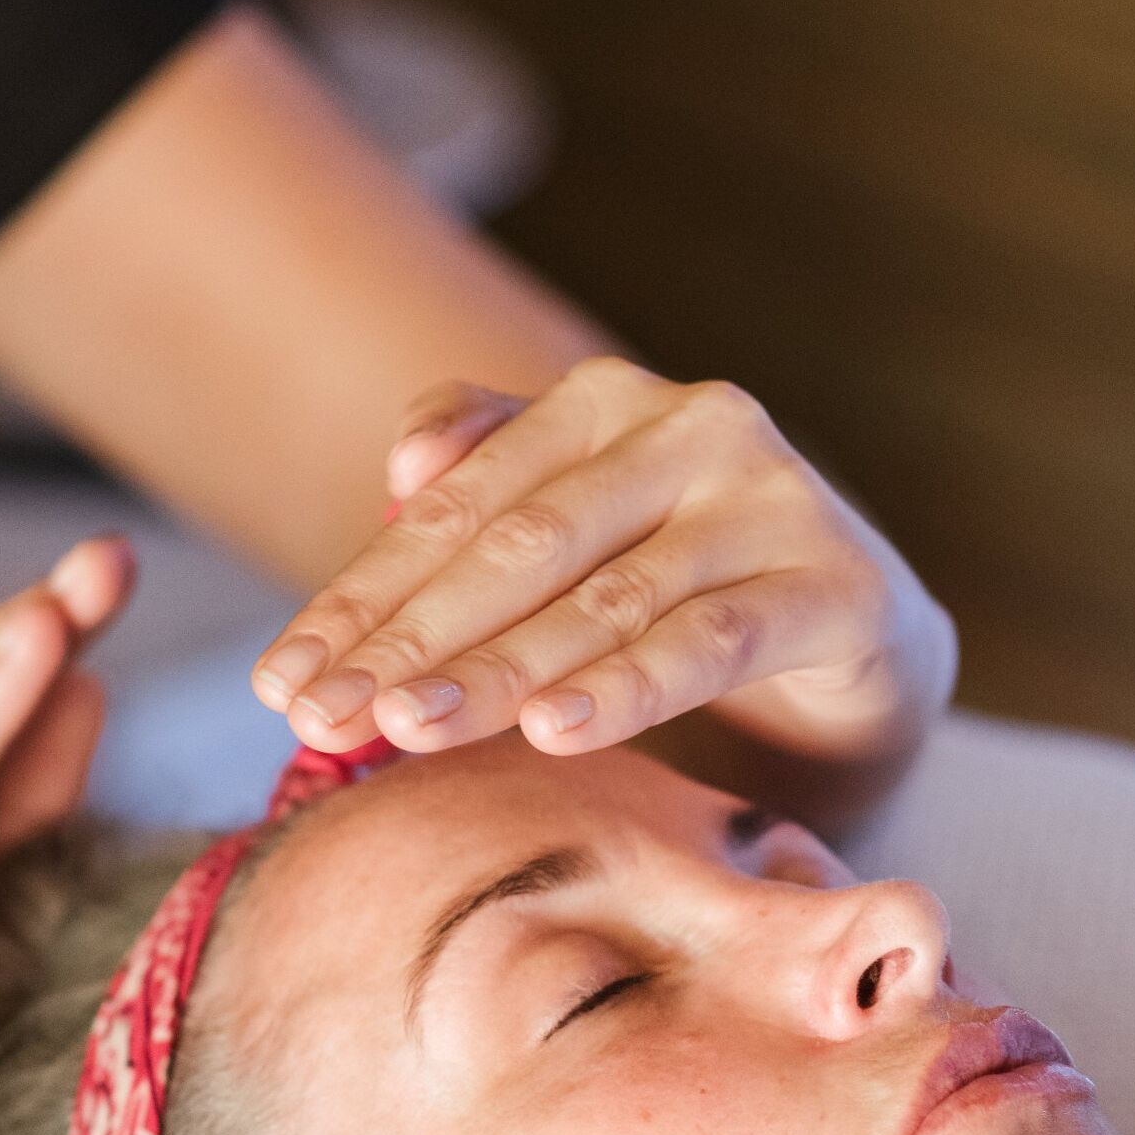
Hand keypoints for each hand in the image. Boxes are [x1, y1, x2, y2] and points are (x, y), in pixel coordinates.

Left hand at [250, 357, 954, 762]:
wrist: (855, 635)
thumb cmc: (684, 586)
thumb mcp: (576, 535)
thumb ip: (487, 482)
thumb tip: (400, 466)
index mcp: (601, 405)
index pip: (455, 510)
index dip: (358, 600)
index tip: (279, 683)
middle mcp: (688, 428)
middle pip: (518, 549)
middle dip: (407, 641)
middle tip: (319, 717)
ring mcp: (768, 501)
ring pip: (605, 599)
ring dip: (496, 670)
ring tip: (406, 728)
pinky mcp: (834, 585)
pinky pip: (712, 639)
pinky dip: (628, 685)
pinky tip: (553, 728)